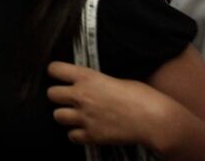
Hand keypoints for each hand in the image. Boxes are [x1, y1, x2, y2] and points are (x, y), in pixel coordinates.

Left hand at [47, 61, 171, 147]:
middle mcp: (82, 96)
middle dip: (57, 95)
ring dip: (65, 115)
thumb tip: (91, 85)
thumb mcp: (116, 80)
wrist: (153, 120)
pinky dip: (76, 134)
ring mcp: (85, 117)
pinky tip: (85, 129)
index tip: (57, 74)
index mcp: (88, 77)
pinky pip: (71, 136)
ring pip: (57, 116)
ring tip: (76, 114)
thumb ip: (97, 82)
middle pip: (51, 94)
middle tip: (67, 97)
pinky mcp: (91, 135)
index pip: (55, 69)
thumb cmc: (142, 96)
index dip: (55, 71)